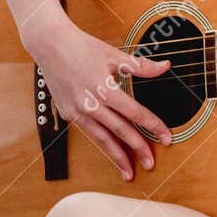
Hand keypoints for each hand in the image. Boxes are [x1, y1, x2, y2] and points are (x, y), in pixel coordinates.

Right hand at [30, 21, 173, 180]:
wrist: (50, 44)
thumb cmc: (81, 46)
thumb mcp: (114, 55)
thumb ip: (142, 67)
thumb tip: (165, 67)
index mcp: (105, 88)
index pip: (135, 113)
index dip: (153, 126)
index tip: (166, 138)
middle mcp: (91, 103)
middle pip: (120, 132)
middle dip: (137, 149)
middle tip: (151, 163)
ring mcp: (77, 110)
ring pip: (102, 139)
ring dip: (117, 157)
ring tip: (129, 172)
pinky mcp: (68, 113)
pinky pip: (89, 132)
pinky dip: (101, 143)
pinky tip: (110, 151)